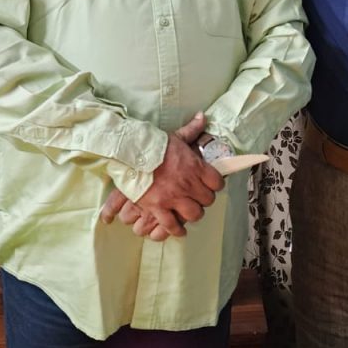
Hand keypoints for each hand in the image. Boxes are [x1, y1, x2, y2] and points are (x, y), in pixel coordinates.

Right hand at [100, 113, 222, 239]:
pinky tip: (179, 230)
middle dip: (203, 199)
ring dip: (192, 214)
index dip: (214, 184)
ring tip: (188, 211)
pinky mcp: (158, 208)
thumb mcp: (176, 136)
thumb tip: (203, 116)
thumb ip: (192, 129)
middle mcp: (188, 184)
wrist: (131, 154)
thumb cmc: (154, 145)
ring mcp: (173, 198)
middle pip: (207, 200)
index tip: (210, 184)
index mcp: (195, 167)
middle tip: (198, 197)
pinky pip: (172, 225)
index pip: (217, 182)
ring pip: (194, 214)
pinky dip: (176, 230)